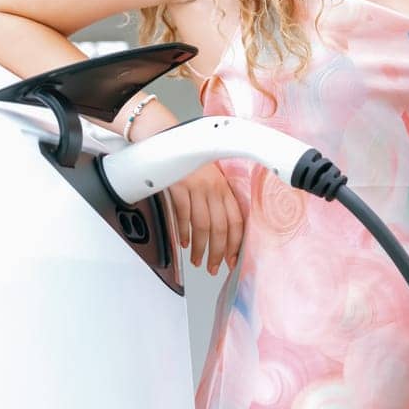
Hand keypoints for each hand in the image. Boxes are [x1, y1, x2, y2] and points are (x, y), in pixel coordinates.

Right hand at [168, 161, 243, 275]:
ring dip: (200, 248)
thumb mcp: (212, 179)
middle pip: (220, 227)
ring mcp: (197, 188)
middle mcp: (214, 189)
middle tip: (213, 267)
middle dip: (218, 252)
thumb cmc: (192, 162)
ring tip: (197, 261)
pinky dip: (183, 232)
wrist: (172, 141)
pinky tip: (184, 244)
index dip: (235, 243)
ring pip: (202, 225)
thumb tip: (222, 231)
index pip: (236, 221)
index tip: (232, 259)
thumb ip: (218, 201)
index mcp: (225, 188)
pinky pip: (183, 214)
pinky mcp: (179, 187)